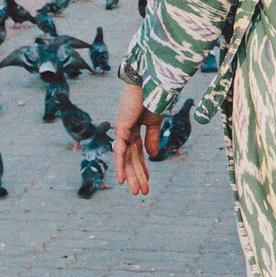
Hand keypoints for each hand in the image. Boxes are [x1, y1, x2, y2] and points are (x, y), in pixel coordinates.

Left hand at [114, 81, 161, 195]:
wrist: (150, 83)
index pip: (138, 154)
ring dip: (132, 176)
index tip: (147, 182)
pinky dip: (120, 166)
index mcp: (134, 130)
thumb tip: (152, 157)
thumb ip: (152, 139)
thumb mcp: (154, 123)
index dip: (142, 168)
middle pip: (131, 159)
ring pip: (126, 160)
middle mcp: (126, 132)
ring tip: (137, 192)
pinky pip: (120, 152)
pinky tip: (121, 180)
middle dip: (137, 176)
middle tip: (142, 193)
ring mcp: (122, 131)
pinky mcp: (120, 130)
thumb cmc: (152, 98)